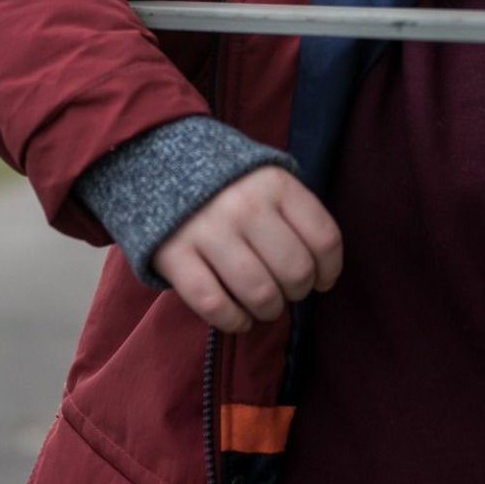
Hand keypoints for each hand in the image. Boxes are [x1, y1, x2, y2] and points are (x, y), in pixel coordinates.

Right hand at [153, 165, 342, 333]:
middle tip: (286, 290)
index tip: (321, 279)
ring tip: (264, 305)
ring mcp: (208, 230)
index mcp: (275, 184)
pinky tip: (239, 317)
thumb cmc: (226, 184)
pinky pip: (215, 305)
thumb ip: (295, 214)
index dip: (330, 270)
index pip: (324, 239)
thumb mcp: (267, 179)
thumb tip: (321, 270)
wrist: (154, 163)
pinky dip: (234, 321)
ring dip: (269, 310)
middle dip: (297, 292)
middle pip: (296, 272)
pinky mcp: (174, 255)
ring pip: (260, 293)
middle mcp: (245, 205)